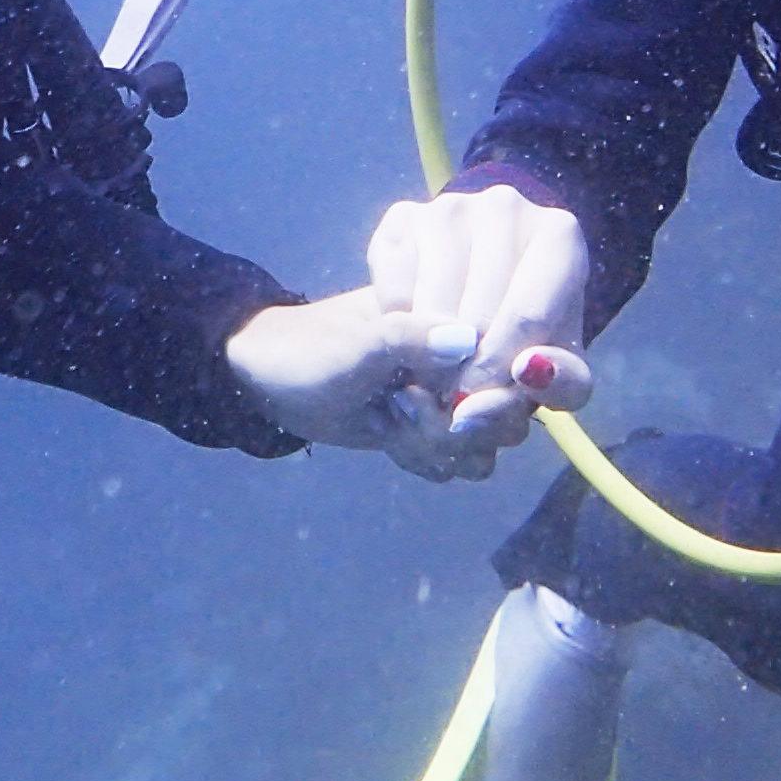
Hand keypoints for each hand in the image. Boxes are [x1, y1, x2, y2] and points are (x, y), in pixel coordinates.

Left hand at [223, 289, 502, 480]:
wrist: (270, 383)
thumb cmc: (309, 350)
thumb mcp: (356, 343)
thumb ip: (409, 338)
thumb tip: (467, 338)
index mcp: (456, 318)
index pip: (511, 366)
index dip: (482, 397)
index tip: (425, 398)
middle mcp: (467, 359)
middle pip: (507, 416)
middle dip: (451, 427)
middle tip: (397, 407)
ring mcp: (454, 397)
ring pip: (483, 446)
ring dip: (432, 445)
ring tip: (388, 420)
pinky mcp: (436, 430)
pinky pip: (457, 462)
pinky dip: (423, 459)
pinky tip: (387, 437)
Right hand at [367, 182, 590, 443]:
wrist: (479, 299)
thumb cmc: (530, 336)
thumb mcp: (562, 370)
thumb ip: (563, 383)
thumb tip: (528, 370)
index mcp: (560, 234)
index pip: (527, 318)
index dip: (501, 374)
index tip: (483, 403)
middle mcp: (506, 205)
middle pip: (477, 316)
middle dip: (464, 372)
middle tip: (459, 398)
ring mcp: (450, 207)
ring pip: (431, 308)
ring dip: (428, 362)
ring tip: (440, 378)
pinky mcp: (402, 217)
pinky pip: (393, 294)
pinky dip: (399, 335)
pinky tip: (416, 342)